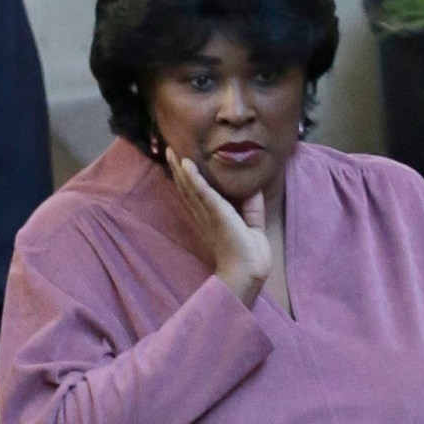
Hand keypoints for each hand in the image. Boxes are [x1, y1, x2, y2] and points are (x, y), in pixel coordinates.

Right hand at [165, 146, 272, 306]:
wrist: (248, 271)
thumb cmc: (250, 254)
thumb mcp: (253, 225)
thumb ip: (253, 207)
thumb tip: (254, 187)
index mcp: (211, 219)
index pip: (196, 196)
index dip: (188, 180)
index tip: (181, 164)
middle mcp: (204, 216)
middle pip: (187, 189)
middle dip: (178, 171)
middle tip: (168, 151)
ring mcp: (208, 215)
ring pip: (190, 188)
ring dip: (180, 169)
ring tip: (170, 152)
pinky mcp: (216, 214)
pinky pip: (202, 193)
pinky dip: (193, 178)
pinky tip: (185, 165)